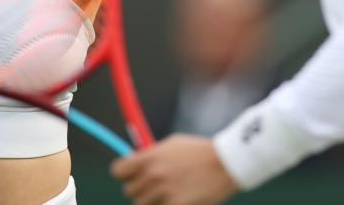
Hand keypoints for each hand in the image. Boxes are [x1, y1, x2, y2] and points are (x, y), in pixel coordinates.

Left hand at [111, 134, 239, 204]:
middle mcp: (153, 175)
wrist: (226, 163)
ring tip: (170, 193)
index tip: (130, 176)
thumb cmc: (199, 151)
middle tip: (156, 186)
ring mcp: (164, 192)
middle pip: (130, 192)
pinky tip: (180, 199)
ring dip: (154, 201)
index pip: (118, 171)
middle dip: (141, 189)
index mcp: (149, 157)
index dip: (123, 174)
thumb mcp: (172, 144)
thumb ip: (152, 154)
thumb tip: (134, 160)